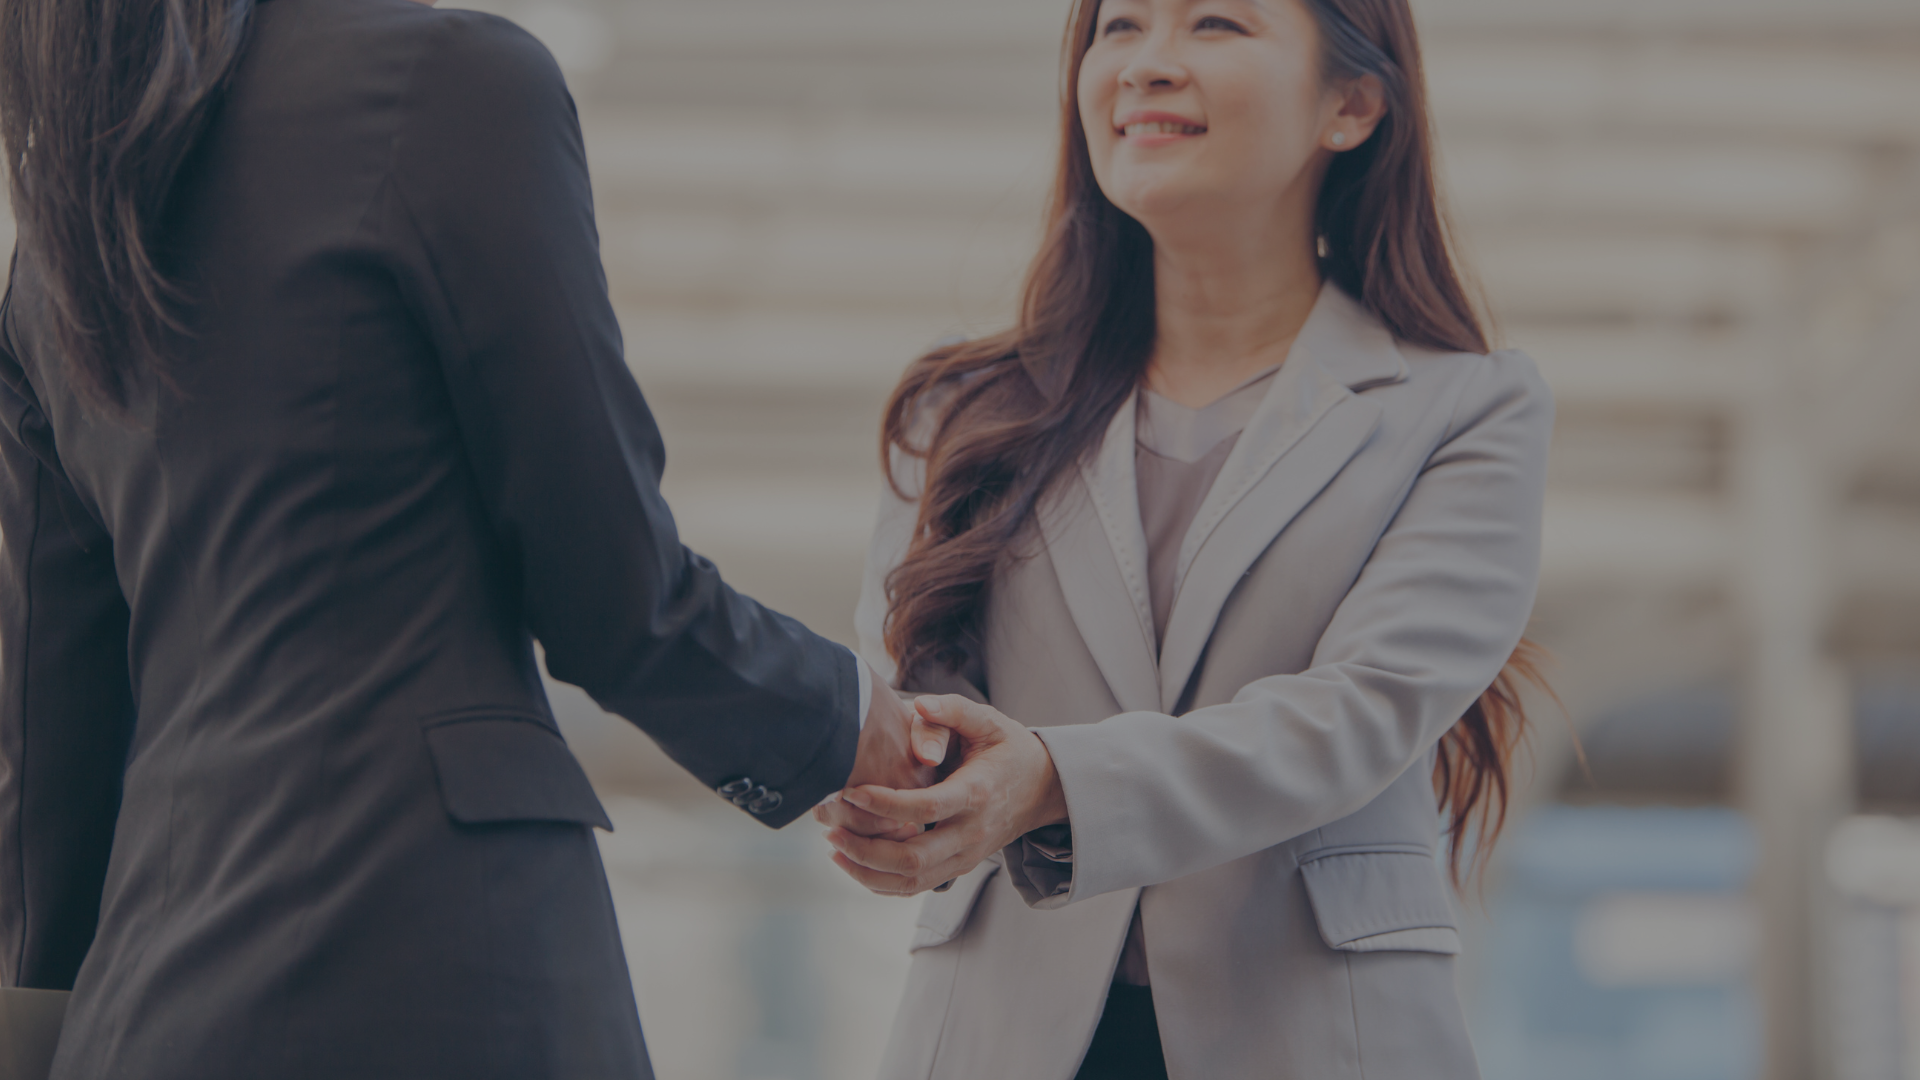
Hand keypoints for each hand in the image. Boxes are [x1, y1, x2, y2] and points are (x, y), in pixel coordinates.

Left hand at [814, 695, 1066, 895]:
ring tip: (834, 848)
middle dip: (866, 849)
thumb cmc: (1007, 748)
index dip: (886, 804)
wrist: (1041, 788)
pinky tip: (854, 863)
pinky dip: (881, 883)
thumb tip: (919, 706)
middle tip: (831, 830)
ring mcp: (965, 856)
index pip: (927, 808)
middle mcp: (971, 832)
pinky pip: (916, 886)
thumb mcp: (988, 720)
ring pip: (911, 880)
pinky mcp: (958, 867)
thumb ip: (953, 710)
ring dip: (867, 871)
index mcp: (977, 793)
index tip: (852, 791)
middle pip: (915, 858)